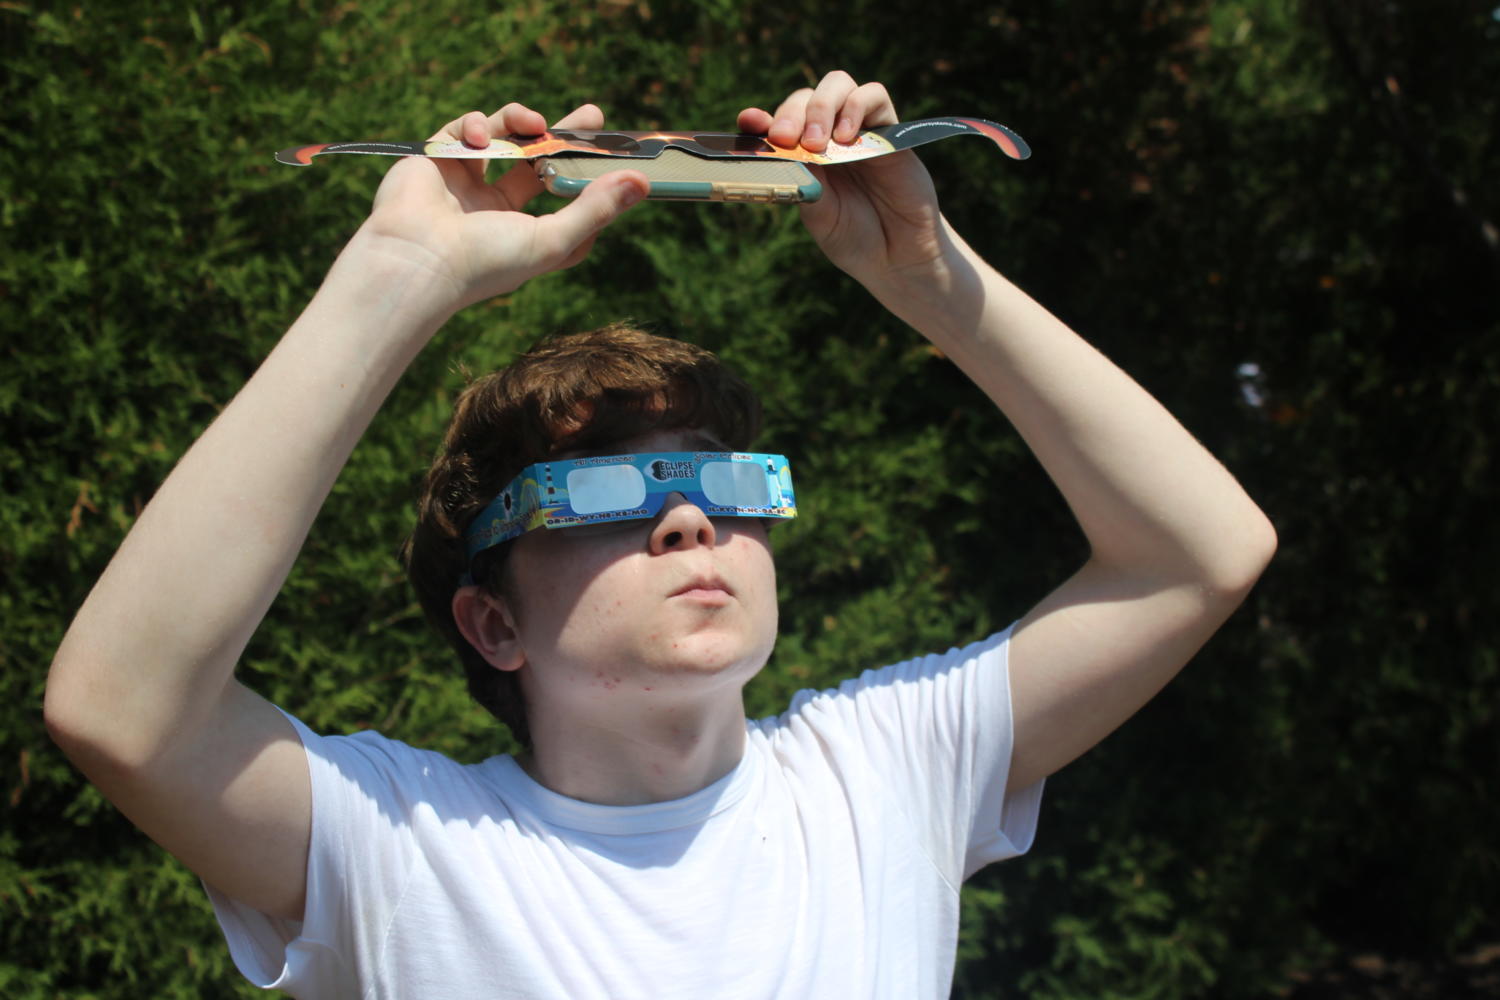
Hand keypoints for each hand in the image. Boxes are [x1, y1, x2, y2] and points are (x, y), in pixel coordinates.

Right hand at [360, 102, 648, 310]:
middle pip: (538, 160)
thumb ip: (595, 209)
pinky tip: (482, 140)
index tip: (612, 155)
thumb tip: (642, 183)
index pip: (562, 197)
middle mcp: (494, 207)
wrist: (416, 260)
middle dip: (563, 136)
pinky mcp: (437, 160)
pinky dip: (475, 126)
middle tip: (593, 115)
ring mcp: (465, 182)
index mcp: (522, 231)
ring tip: (535, 123)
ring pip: (502, 137)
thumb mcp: (553, 239)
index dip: (584, 176)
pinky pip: (462, 130)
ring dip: (521, 124)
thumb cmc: (487, 262)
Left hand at [737, 72, 948, 289]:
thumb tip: (779, 150)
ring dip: (822, 106)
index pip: (779, 122)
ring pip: (838, 84)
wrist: (898, 257)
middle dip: (792, 113)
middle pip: (806, 98)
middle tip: (786, 139)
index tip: (749, 122)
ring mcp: (860, 130)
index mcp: (804, 156)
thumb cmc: (855, 239)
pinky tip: (846, 137)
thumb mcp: (819, 215)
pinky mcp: (890, 131)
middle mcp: (830, 137)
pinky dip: (856, 107)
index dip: (761, 118)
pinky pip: (874, 96)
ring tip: (817, 143)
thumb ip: (802, 181)